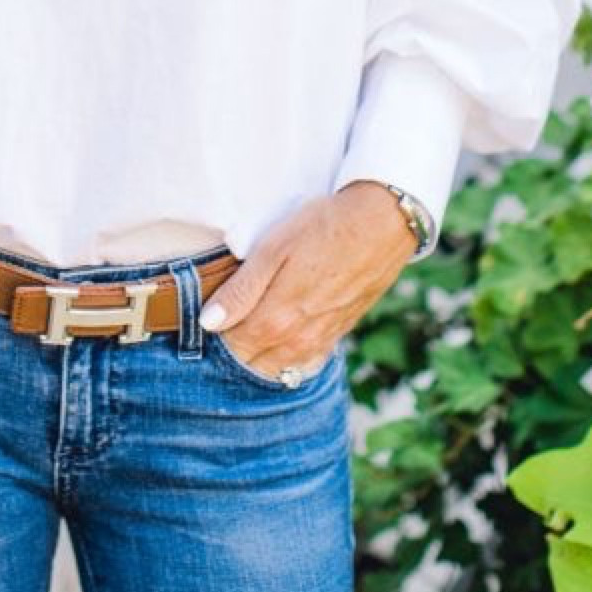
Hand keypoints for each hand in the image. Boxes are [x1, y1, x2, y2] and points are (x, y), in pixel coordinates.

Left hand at [199, 183, 417, 381]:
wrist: (382, 224)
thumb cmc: (323, 228)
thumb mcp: (272, 250)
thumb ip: (240, 291)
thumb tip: (209, 322)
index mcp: (275, 320)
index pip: (230, 345)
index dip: (217, 329)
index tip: (212, 309)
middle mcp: (297, 341)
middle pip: (252, 362)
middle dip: (235, 345)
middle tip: (230, 314)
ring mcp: (321, 341)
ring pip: (279, 367)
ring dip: (261, 354)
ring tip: (254, 323)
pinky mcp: (339, 333)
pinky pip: (306, 361)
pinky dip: (288, 356)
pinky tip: (285, 335)